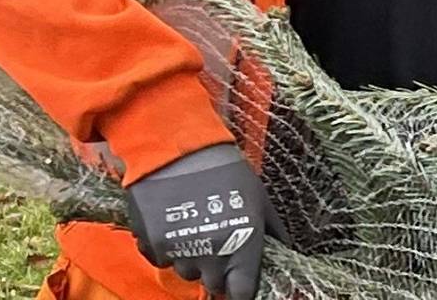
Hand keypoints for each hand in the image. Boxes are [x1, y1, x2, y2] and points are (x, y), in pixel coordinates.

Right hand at [124, 143, 268, 299]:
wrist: (180, 151)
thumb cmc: (227, 172)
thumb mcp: (259, 199)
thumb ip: (272, 231)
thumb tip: (285, 250)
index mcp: (241, 246)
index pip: (241, 293)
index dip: (240, 289)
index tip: (239, 282)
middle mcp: (210, 255)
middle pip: (213, 285)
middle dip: (217, 271)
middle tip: (219, 244)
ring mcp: (179, 251)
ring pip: (187, 272)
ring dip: (193, 258)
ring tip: (196, 226)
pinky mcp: (151, 244)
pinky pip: (162, 259)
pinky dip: (167, 248)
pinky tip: (174, 224)